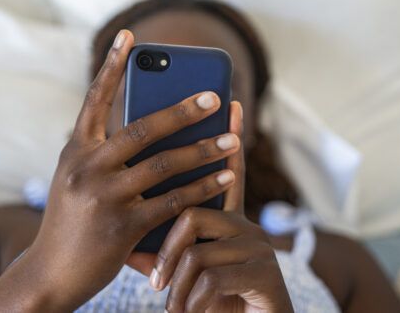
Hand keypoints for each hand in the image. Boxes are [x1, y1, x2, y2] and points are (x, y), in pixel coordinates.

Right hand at [0, 29, 241, 311]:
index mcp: (75, 150)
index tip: (129, 36)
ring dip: (204, 150)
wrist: (49, 274)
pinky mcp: (123, 226)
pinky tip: (225, 176)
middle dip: (183, 110)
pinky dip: (203, 187)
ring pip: (164, 164)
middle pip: (143, 128)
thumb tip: (150, 126)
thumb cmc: (71, 222)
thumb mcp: (77, 180)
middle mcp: (86, 167)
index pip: (94, 99)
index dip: (111, 66)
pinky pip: (173, 201)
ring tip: (234, 138)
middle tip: (215, 95)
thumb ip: (103, 154)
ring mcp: (104, 196)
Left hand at [151, 102, 294, 312]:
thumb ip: (170, 244)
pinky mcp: (266, 274)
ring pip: (198, 250)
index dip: (228, 141)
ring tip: (173, 308)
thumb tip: (133, 225)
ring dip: (179, 286)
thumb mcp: (191, 271)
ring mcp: (259, 249)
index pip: (225, 172)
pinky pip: (211, 278)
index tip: (230, 106)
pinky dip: (192, 301)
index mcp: (229, 221)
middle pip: (195, 212)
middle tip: (156, 281)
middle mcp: (248, 227)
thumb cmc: (217, 301)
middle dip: (170, 252)